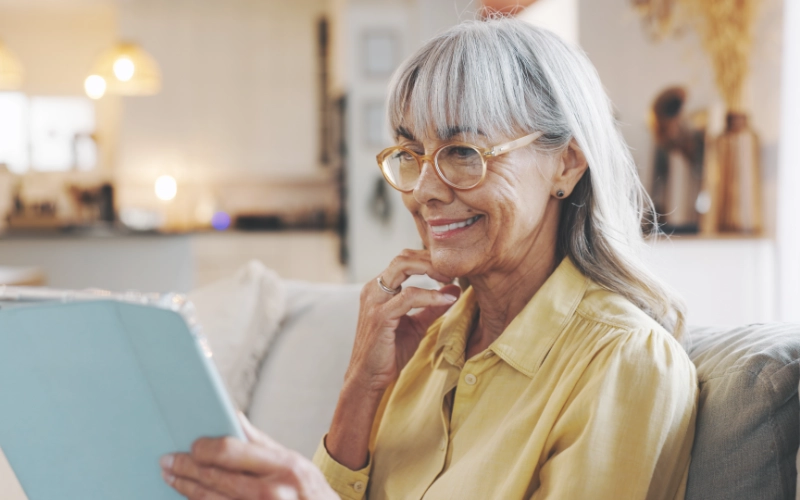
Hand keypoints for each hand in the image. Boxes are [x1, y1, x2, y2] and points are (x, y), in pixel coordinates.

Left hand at [161, 413, 336, 499]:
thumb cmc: (310, 491)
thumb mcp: (295, 462)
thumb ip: (262, 443)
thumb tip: (233, 417)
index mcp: (283, 465)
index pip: (231, 450)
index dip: (204, 447)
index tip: (191, 444)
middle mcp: (272, 491)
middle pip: (215, 477)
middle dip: (186, 468)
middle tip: (167, 461)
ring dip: (185, 488)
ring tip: (172, 478)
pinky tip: (190, 497)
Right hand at [346, 248, 460, 394]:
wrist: (369, 377)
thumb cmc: (389, 352)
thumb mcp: (416, 325)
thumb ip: (432, 306)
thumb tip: (454, 289)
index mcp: (379, 289)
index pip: (404, 260)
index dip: (428, 261)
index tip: (451, 271)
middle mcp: (374, 289)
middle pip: (403, 258)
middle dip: (430, 260)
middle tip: (453, 271)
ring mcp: (374, 301)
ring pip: (402, 268)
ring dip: (431, 270)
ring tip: (451, 279)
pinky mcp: (380, 316)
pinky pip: (408, 296)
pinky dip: (430, 295)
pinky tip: (446, 300)